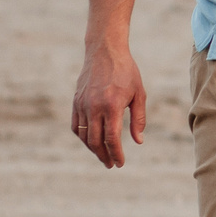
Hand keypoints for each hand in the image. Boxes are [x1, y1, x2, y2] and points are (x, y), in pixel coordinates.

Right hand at [71, 41, 147, 167]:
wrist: (105, 52)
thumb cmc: (126, 72)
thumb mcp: (139, 94)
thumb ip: (138, 119)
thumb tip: (138, 141)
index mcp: (112, 106)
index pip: (112, 138)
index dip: (116, 154)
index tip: (120, 163)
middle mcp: (94, 107)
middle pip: (95, 141)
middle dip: (104, 156)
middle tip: (112, 164)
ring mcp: (82, 105)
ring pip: (83, 135)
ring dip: (92, 149)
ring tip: (103, 156)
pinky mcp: (76, 101)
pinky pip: (75, 125)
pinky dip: (82, 137)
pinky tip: (91, 141)